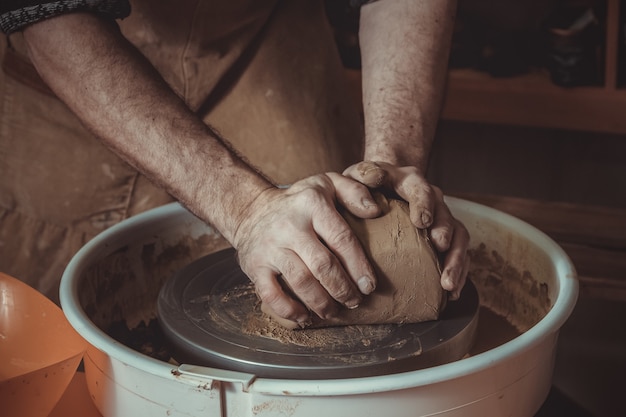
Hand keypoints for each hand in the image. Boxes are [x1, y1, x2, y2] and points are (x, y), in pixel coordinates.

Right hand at [232, 173, 380, 325]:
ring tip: (333, 311)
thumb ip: (354, 192)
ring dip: (322, 303)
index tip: (369, 286)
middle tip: (354, 301)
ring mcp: (270, 247)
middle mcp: (289, 225)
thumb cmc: (298, 202)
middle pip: (323, 265)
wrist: (251, 210)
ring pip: (301, 282)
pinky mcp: (254, 265)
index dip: (359, 266)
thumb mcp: (327, 184)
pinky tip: (305, 316)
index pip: (341, 238)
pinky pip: (271, 294)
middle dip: (343, 289)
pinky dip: (289, 310)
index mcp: (312, 204)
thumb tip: (375, 211)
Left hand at [343, 161, 468, 299]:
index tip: (421, 221)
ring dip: (456, 260)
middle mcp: (432, 199)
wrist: (379, 188)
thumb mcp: (358, 175)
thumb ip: (362, 176)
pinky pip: (458, 256)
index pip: (422, 189)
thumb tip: (372, 199)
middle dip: (446, 232)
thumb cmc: (365, 185)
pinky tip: (451, 293)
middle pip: (446, 215)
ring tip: (447, 283)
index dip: (424, 204)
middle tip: (440, 247)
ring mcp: (441, 220)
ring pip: (459, 238)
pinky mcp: (444, 240)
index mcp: (411, 182)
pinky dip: (458, 274)